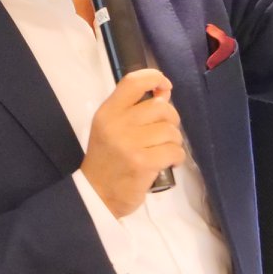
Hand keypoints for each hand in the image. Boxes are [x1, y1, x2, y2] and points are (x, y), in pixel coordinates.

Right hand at [81, 68, 184, 215]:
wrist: (96, 195)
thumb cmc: (107, 159)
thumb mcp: (112, 128)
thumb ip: (135, 109)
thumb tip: (165, 92)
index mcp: (107, 112)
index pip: (133, 82)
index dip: (154, 78)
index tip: (164, 87)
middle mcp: (117, 124)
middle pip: (160, 107)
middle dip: (171, 119)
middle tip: (164, 133)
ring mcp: (130, 144)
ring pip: (170, 130)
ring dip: (174, 141)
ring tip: (164, 150)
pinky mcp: (143, 163)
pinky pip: (174, 150)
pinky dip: (176, 156)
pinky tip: (168, 162)